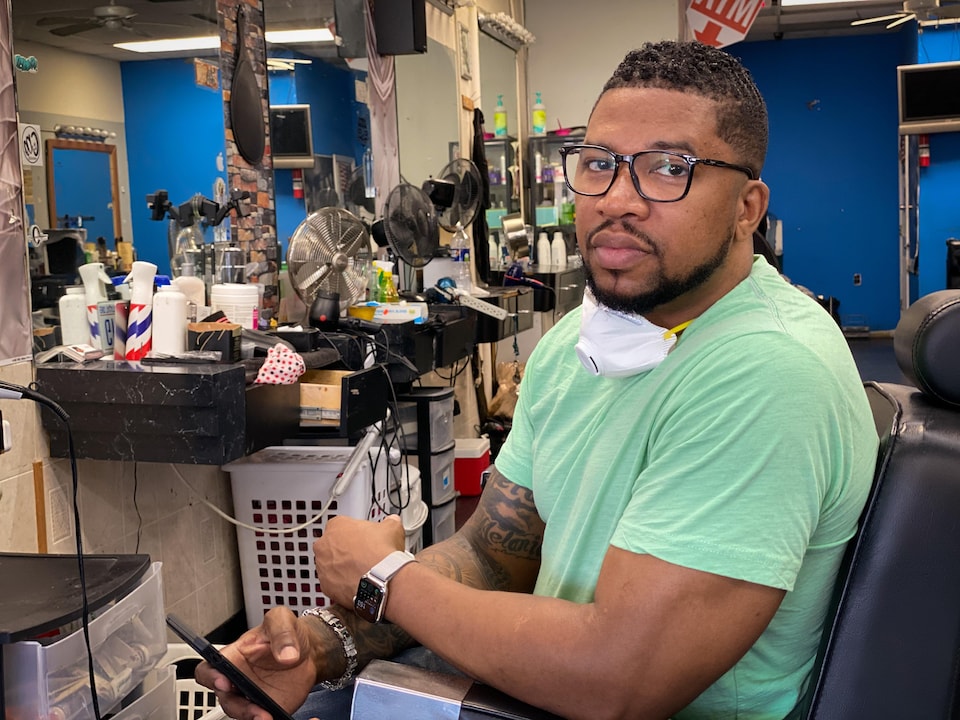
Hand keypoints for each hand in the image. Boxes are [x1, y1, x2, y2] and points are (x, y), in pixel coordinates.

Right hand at [194, 607, 319, 719]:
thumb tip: (286, 654)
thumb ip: (282, 632)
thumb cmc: (288, 634)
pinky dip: (264, 719)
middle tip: (249, 704)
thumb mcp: (282, 620)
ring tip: (265, 715)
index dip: (210, 677)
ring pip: (240, 712)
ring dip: (249, 715)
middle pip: (223, 697)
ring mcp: (252, 696)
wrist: (309, 651)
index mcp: (234, 657)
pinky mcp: (268, 708)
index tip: (223, 680)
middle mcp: (239, 679)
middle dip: (234, 704)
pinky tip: (273, 716)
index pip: (208, 669)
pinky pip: (260, 718)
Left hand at [313, 514, 405, 607]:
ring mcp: (322, 567)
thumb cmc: (381, 554)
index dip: (355, 533)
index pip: (341, 526)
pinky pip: (333, 584)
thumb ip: (389, 522)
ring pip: (330, 566)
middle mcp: (324, 546)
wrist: (381, 580)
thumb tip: (392, 522)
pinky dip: (342, 585)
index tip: (363, 539)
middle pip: (332, 546)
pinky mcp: (325, 587)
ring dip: (342, 569)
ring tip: (362, 572)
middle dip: (345, 551)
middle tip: (362, 555)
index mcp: (336, 526)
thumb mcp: (392, 528)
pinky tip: (358, 583)